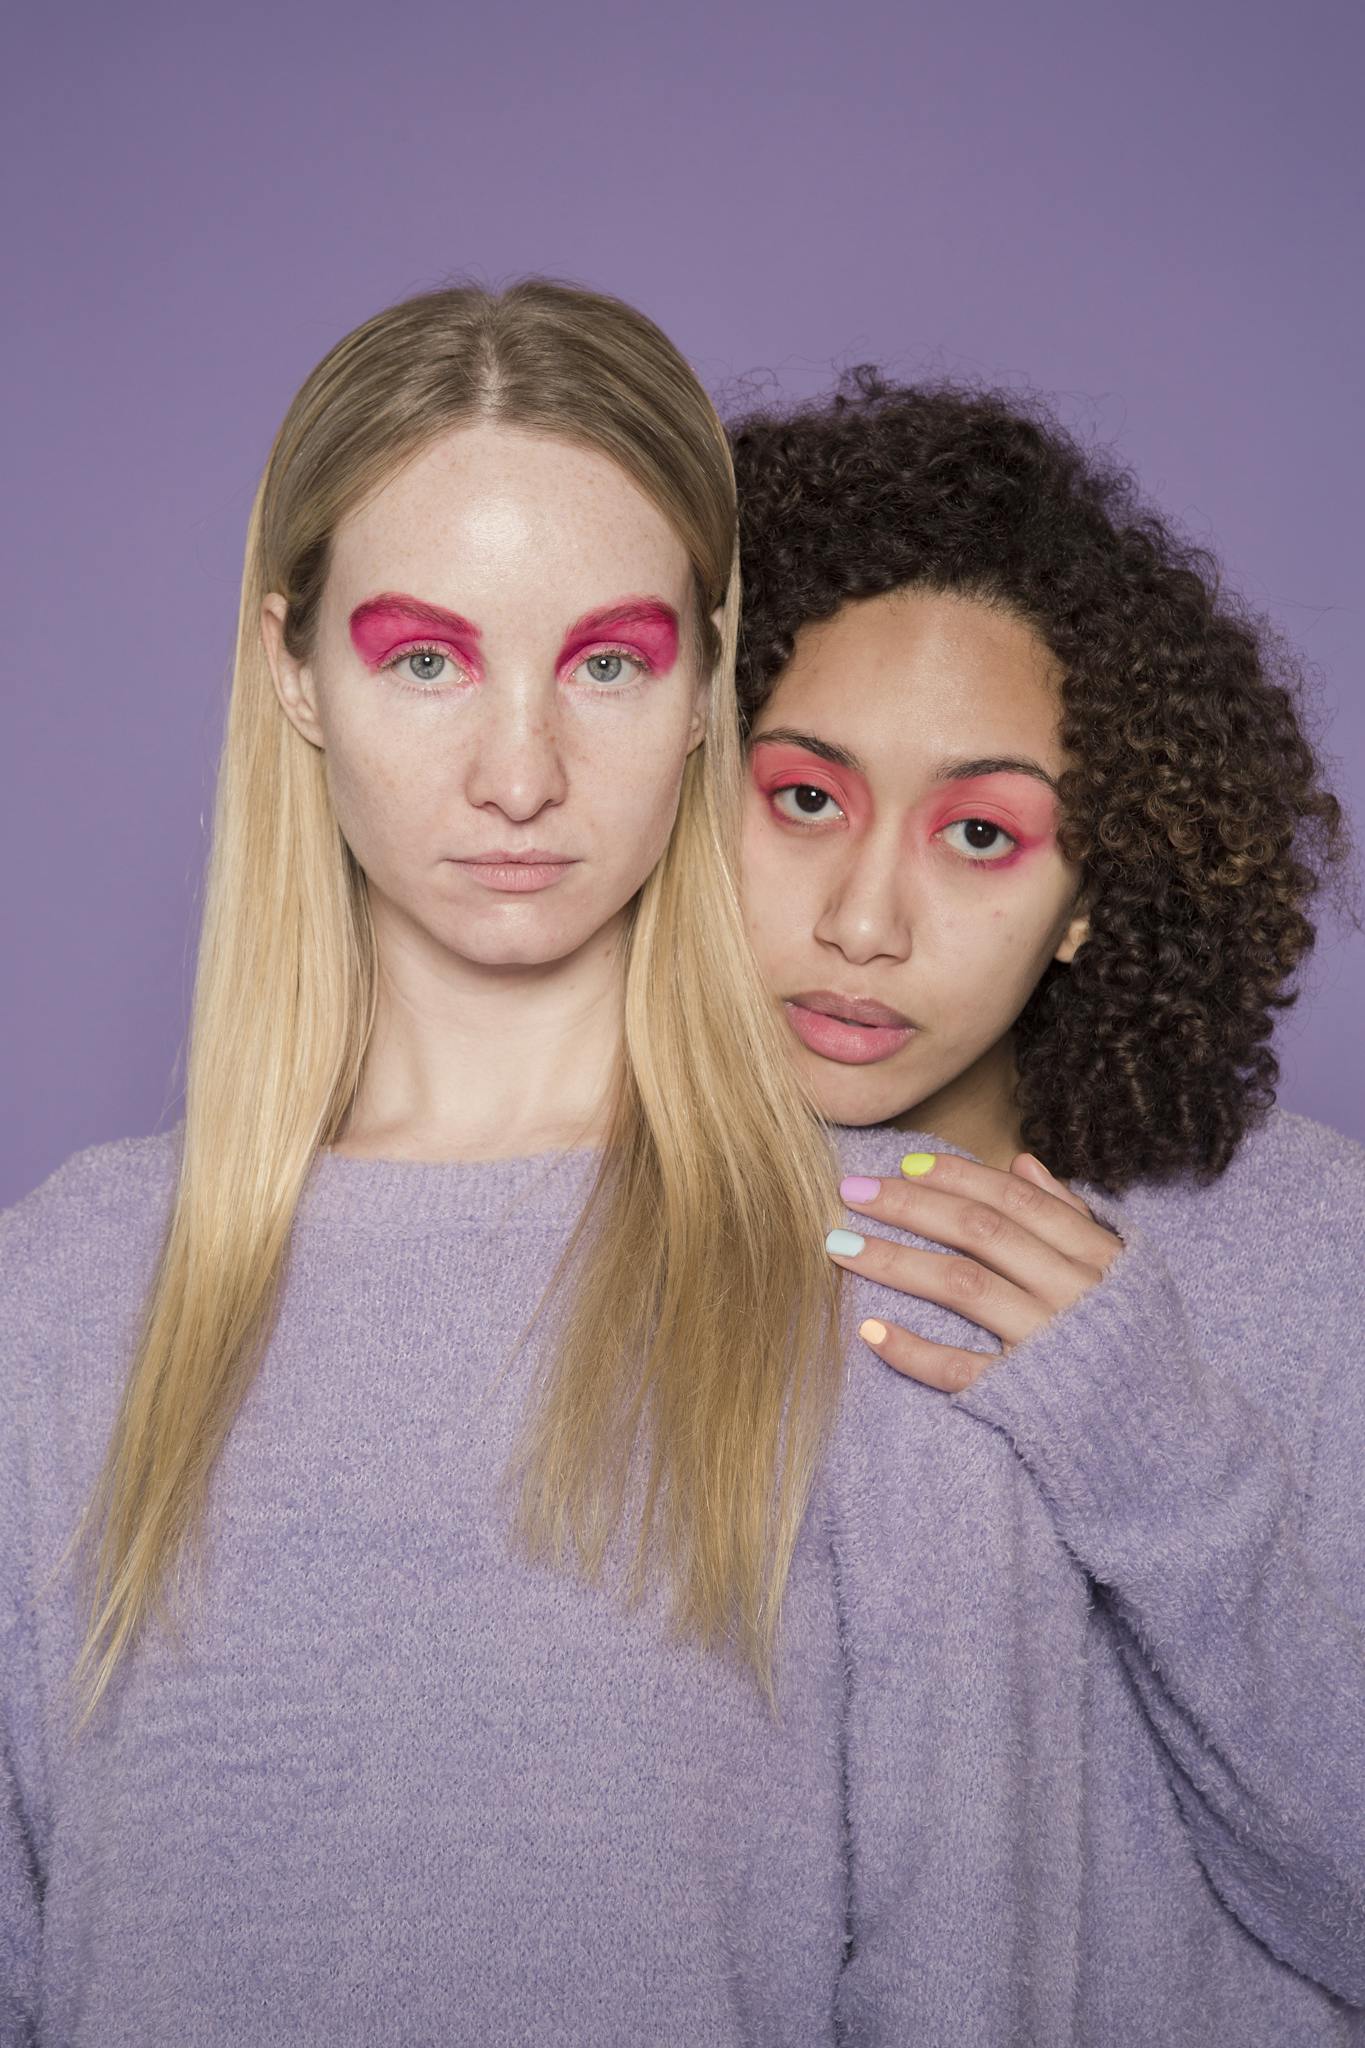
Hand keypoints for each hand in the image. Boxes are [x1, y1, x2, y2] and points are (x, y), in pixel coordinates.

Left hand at [826, 1151, 1123, 1391]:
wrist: (1178, 1447)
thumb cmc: (1140, 1350)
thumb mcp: (1126, 1274)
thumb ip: (1073, 1217)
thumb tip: (1022, 1162)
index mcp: (1098, 1256)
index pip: (1015, 1200)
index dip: (956, 1178)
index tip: (904, 1164)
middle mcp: (1074, 1292)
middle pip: (979, 1232)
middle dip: (909, 1206)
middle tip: (851, 1192)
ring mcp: (1051, 1345)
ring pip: (962, 1287)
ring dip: (895, 1262)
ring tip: (840, 1246)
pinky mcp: (1029, 1399)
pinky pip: (962, 1370)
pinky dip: (915, 1351)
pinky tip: (870, 1332)